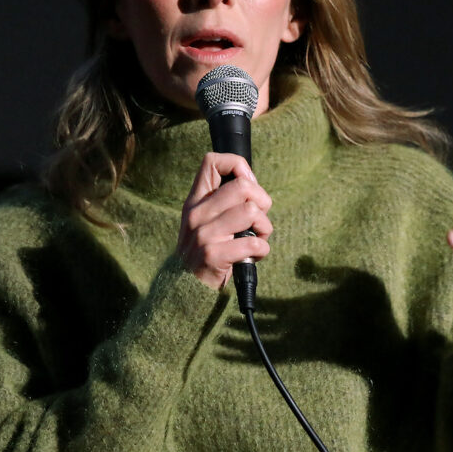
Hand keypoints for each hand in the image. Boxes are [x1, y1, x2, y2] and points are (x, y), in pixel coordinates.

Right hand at [178, 152, 272, 289]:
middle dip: (263, 203)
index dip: (238, 166)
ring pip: (252, 212)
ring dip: (265, 228)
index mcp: (196, 200)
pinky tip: (253, 255)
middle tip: (258, 220)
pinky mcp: (213, 255)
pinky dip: (262, 250)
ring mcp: (204, 234)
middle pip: (243, 186)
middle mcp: (197, 213)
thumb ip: (225, 201)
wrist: (187, 289)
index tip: (249, 186)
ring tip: (257, 239)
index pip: (212, 162)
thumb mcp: (207, 221)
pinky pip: (253, 242)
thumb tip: (252, 183)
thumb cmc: (208, 251)